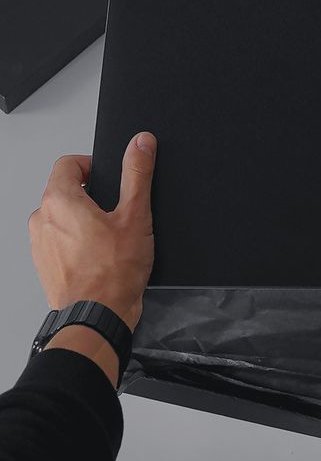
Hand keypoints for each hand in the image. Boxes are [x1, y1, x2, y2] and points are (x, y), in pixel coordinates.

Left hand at [28, 133, 156, 330]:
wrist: (97, 317)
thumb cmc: (112, 273)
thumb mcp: (135, 216)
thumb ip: (137, 174)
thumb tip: (141, 143)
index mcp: (60, 200)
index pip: (68, 164)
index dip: (91, 165)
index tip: (108, 177)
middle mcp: (42, 219)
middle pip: (65, 190)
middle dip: (90, 195)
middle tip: (115, 211)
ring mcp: (40, 244)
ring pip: (61, 217)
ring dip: (82, 220)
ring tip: (109, 238)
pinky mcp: (45, 264)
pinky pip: (59, 241)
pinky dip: (76, 242)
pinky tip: (99, 255)